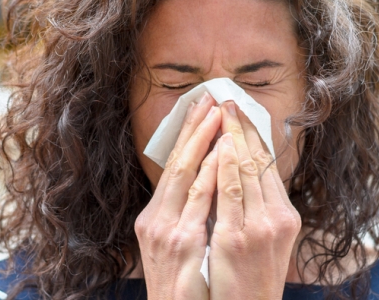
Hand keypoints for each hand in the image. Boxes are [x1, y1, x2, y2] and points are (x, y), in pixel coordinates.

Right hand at [135, 92, 220, 299]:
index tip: (201, 110)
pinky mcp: (182, 242)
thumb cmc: (184, 289)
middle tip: (208, 97)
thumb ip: (187, 218)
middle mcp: (155, 219)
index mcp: (155, 218)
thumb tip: (209, 186)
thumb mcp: (179, 250)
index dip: (187, 136)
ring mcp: (166, 230)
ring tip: (218, 113)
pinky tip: (223, 150)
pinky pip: (199, 198)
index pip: (173, 167)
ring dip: (203, 139)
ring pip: (185, 173)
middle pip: (176, 162)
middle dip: (193, 128)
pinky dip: (211, 170)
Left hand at [208, 101, 300, 299]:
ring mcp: (259, 228)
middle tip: (228, 98)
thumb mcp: (261, 242)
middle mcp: (277, 218)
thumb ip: (253, 209)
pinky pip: (230, 193)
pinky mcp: (238, 239)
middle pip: (259, 162)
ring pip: (246, 171)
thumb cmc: (248, 280)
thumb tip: (236, 173)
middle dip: (242, 127)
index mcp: (284, 216)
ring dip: (232, 136)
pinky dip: (224, 165)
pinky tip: (218, 145)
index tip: (241, 111)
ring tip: (221, 110)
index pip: (268, 166)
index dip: (253, 135)